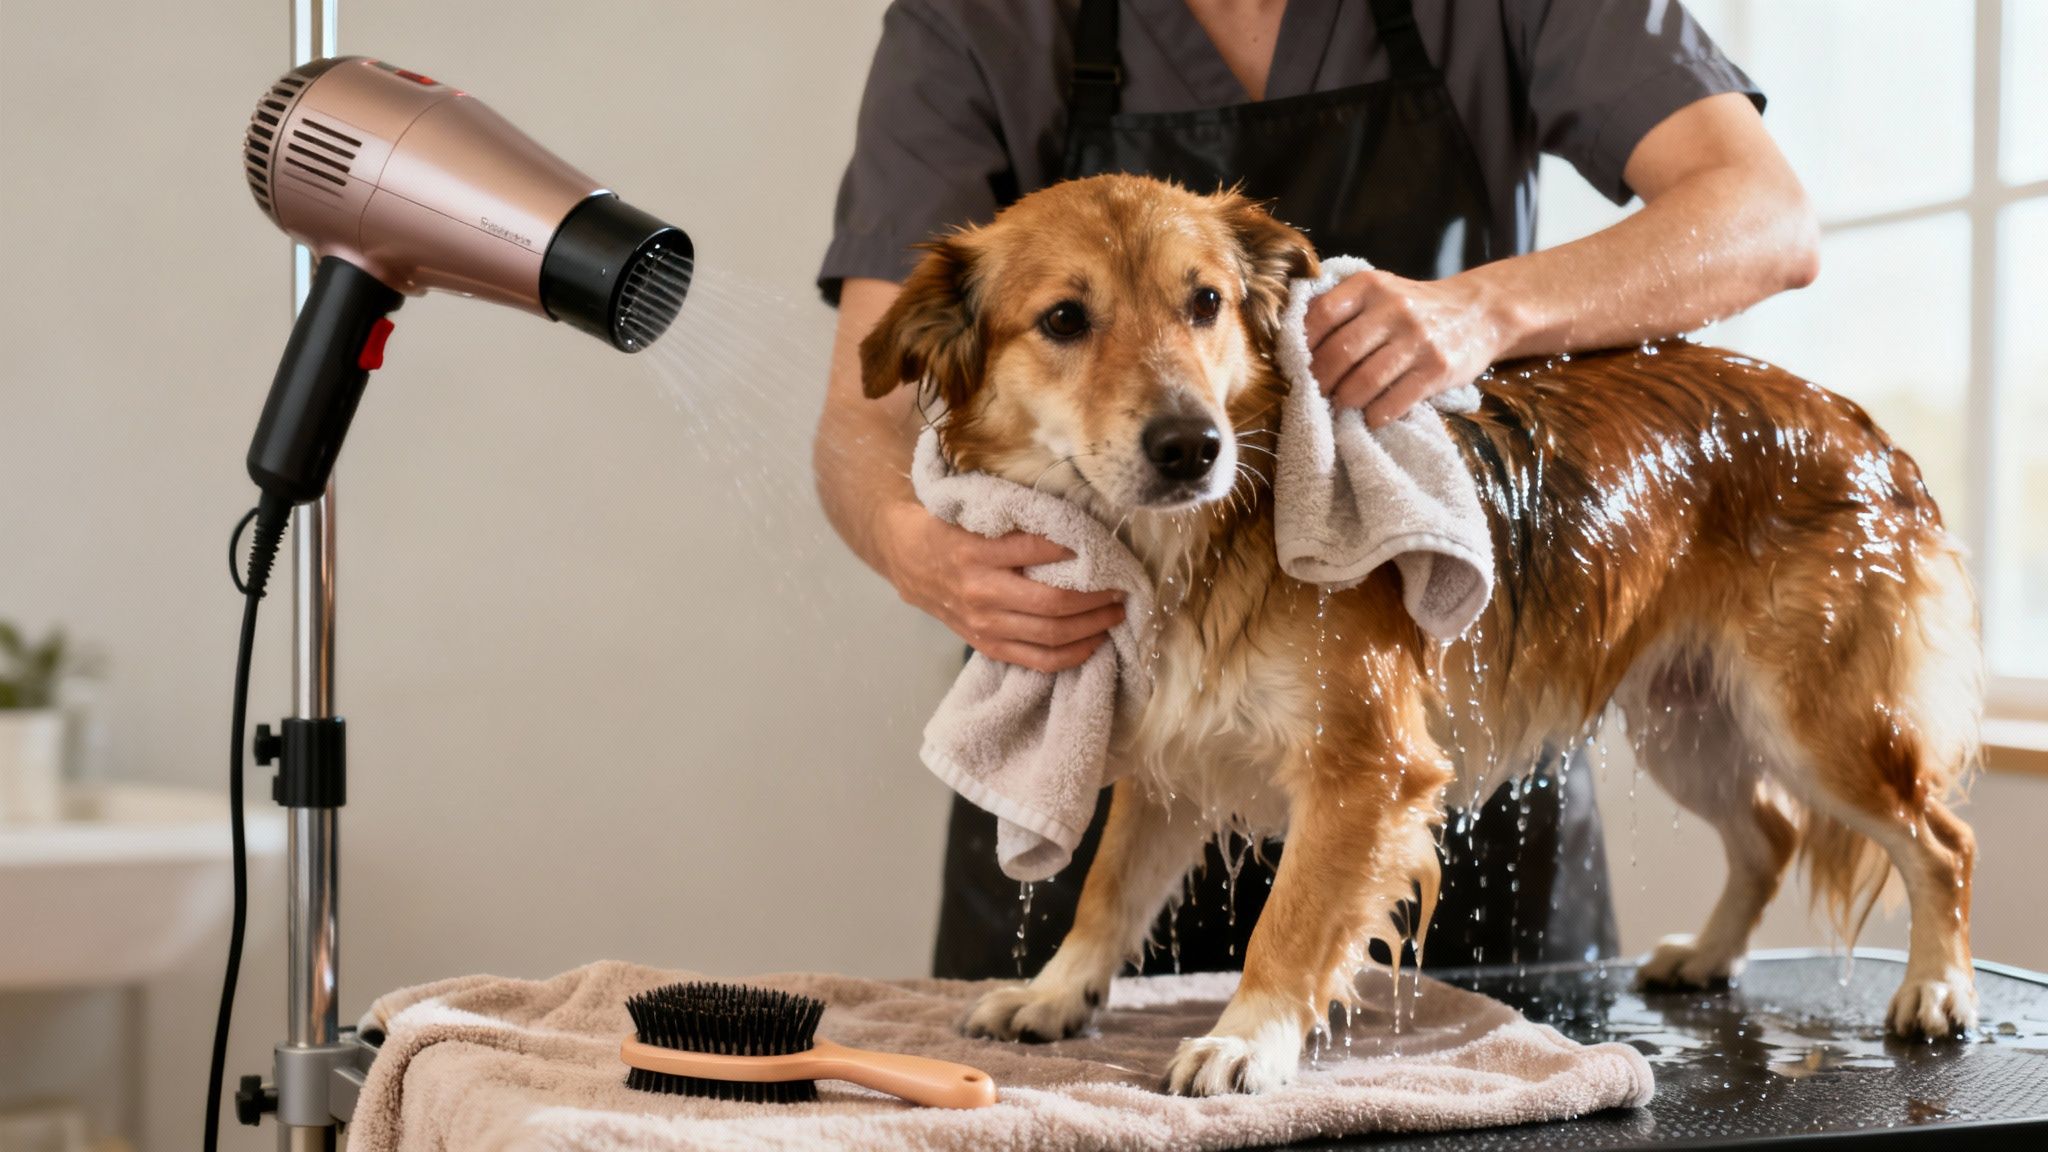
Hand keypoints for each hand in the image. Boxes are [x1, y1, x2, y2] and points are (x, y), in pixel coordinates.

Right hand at [879, 502, 1125, 672]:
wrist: (908, 559)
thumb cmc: (950, 530)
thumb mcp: (976, 514)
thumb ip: (1016, 521)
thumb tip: (1074, 526)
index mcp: (976, 551)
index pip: (1038, 550)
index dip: (1077, 550)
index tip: (1105, 549)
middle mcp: (980, 590)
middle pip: (1052, 602)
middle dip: (1095, 597)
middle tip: (1121, 588)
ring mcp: (983, 624)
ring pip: (1050, 635)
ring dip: (1092, 626)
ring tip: (1115, 614)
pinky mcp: (986, 645)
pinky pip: (1038, 660)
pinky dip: (1072, 655)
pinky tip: (1094, 643)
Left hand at [1302, 269, 1504, 425]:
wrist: (1479, 312)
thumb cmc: (1415, 307)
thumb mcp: (1380, 291)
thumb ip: (1342, 308)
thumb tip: (1292, 343)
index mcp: (1370, 285)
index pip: (1321, 315)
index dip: (1302, 346)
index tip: (1297, 364)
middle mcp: (1394, 308)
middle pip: (1339, 353)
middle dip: (1320, 381)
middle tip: (1315, 394)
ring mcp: (1418, 339)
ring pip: (1364, 381)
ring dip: (1345, 401)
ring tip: (1341, 405)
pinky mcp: (1437, 369)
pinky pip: (1395, 401)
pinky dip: (1375, 415)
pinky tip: (1370, 416)